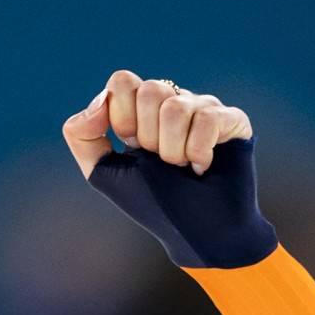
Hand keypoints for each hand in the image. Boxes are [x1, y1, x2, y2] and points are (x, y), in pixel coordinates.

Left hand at [60, 70, 275, 270]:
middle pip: (151, 90)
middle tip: (161, 162)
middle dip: (149, 137)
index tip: (133, 148)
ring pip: (176, 107)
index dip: (123, 118)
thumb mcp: (103, 173)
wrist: (197, 233)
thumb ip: (81, 136)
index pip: (123, 81)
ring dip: (173, 150)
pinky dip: (198, 152)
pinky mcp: (232, 119)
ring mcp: (204, 108)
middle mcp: (173, 102)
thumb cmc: (154, 203)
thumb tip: (98, 100)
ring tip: (183, 167)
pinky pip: (207, 118)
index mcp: (142, 110)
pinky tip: (203, 166)